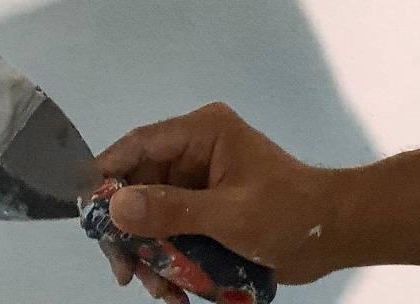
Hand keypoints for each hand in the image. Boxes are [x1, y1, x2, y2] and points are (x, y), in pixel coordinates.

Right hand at [91, 102, 343, 299]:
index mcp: (202, 132)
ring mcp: (201, 182)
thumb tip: (116, 206)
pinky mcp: (208, 211)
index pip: (139, 145)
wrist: (335, 234)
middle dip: (130, 232)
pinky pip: (173, 233)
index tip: (85, 213)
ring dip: (151, 256)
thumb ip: (171, 211)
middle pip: (140, 186)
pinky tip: (175, 293)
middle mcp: (196, 151)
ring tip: (161, 292)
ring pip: (153, 216)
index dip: (107, 174)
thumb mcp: (227, 215)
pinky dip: (170, 262)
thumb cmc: (287, 213)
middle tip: (124, 273)